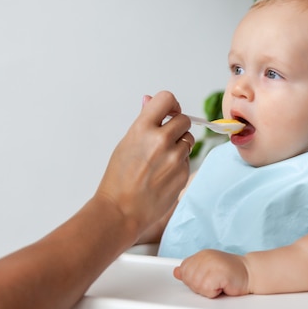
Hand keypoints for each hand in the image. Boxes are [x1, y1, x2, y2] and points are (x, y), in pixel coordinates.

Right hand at [94, 91, 193, 236]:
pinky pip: (188, 159)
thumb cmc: (119, 178)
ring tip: (162, 158)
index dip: (171, 104)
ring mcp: (174, 158)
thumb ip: (143, 121)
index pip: (166, 99)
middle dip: (177, 126)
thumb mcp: (126, 143)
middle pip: (184, 119)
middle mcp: (160, 140)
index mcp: (142, 129)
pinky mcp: (183, 173)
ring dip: (180, 145)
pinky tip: (163, 173)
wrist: (122, 210)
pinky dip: (179, 162)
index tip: (169, 112)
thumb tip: (149, 100)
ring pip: (188, 140)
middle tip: (166, 137)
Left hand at [173, 249, 250, 297]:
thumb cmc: (230, 273)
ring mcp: (211, 263)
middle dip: (200, 286)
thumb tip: (176, 272)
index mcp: (201, 255)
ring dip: (208, 290)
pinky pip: (207, 289)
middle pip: (189, 279)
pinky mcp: (218, 272)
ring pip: (197, 286)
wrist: (250, 272)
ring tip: (219, 284)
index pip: (184, 270)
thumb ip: (192, 270)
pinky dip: (214, 293)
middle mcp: (204, 257)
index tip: (206, 279)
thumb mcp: (208, 270)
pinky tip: (222, 286)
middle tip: (214, 282)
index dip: (193, 280)